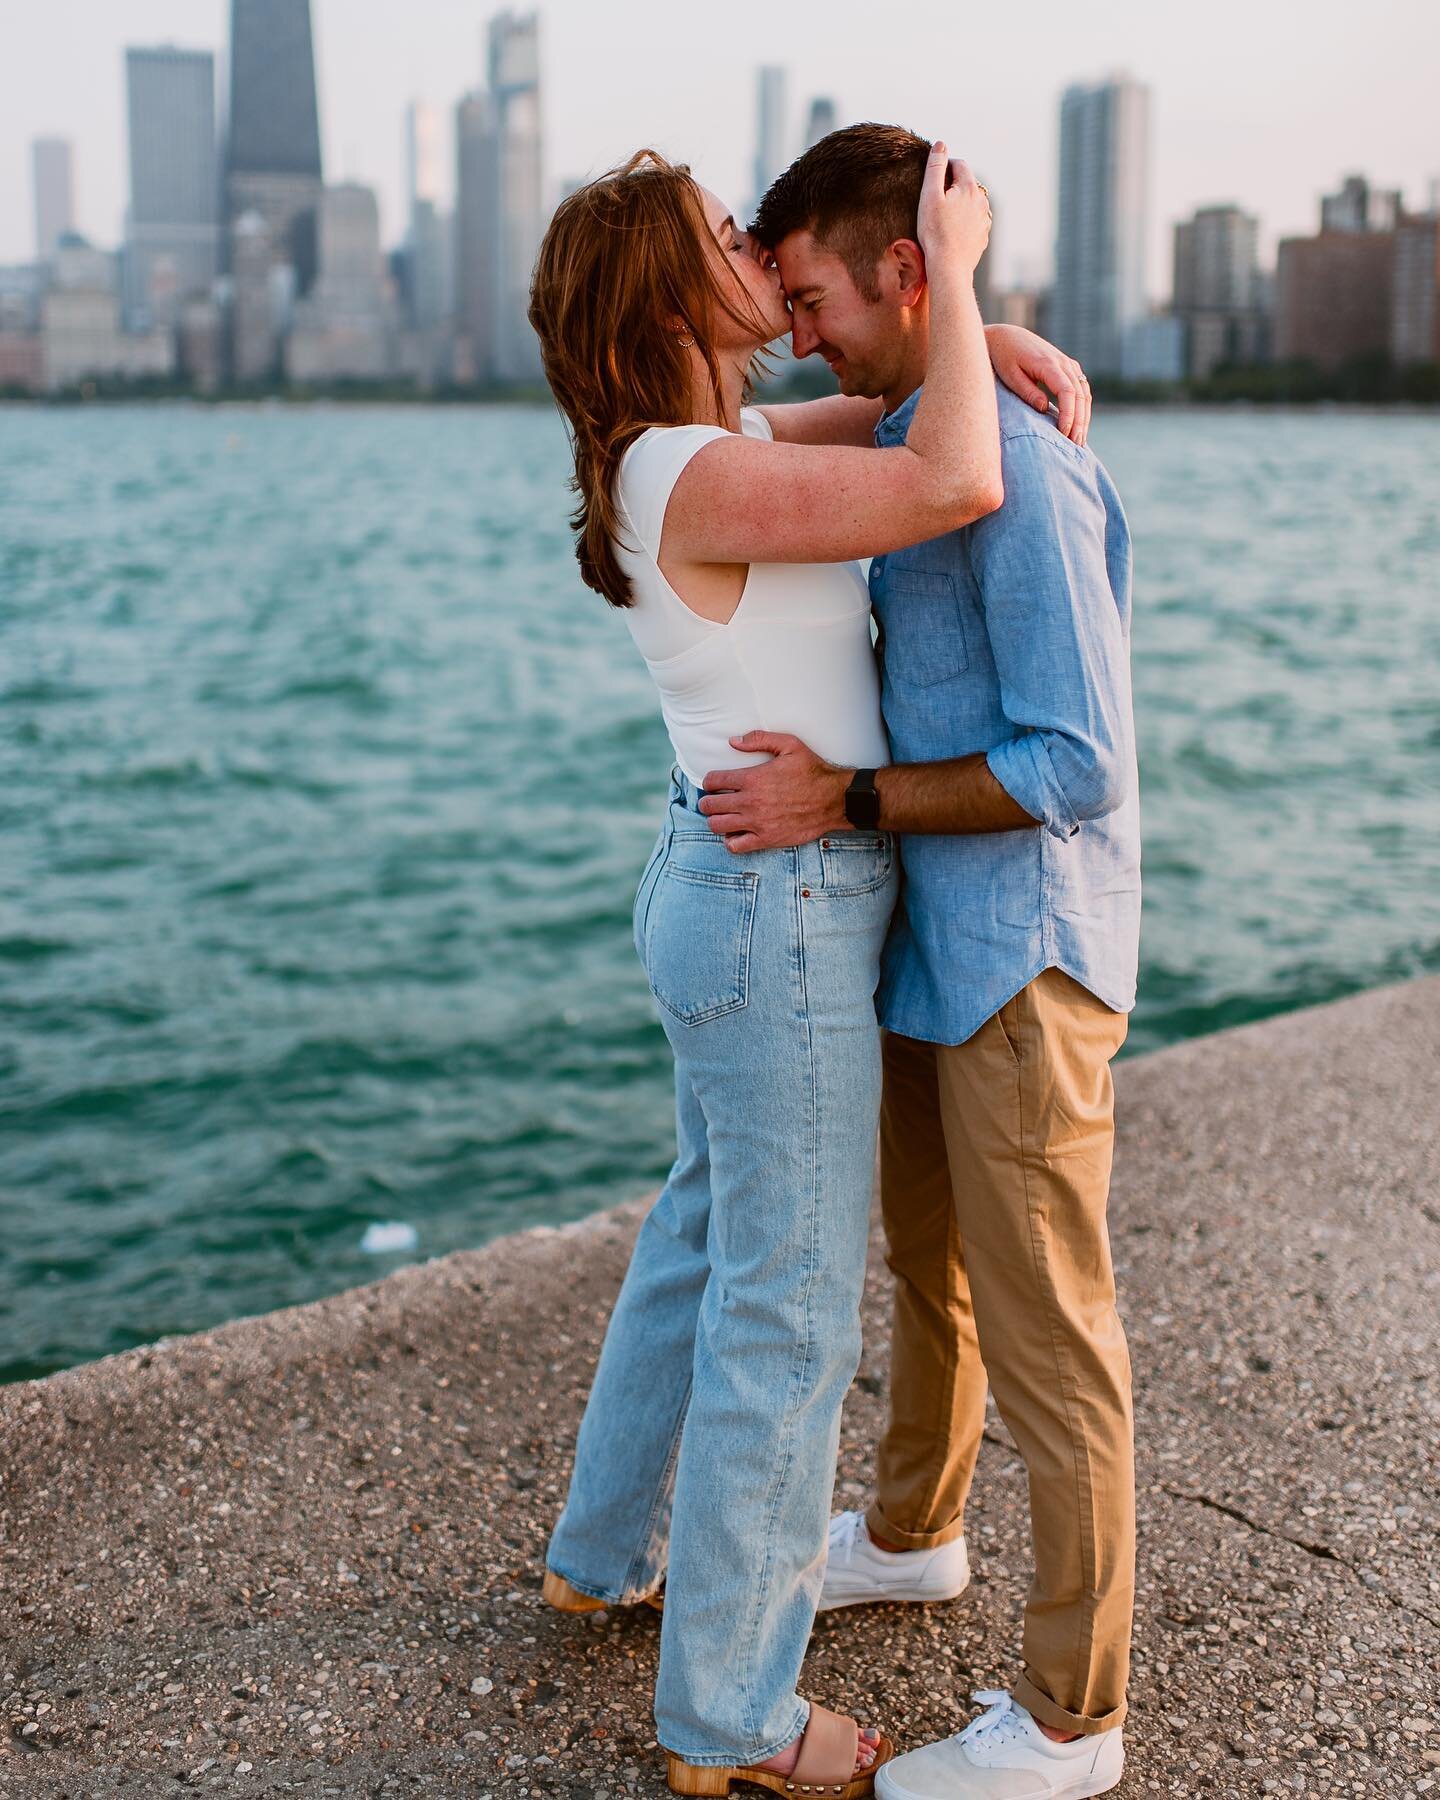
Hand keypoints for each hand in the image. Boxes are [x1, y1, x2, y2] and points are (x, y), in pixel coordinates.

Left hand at [699, 732, 850, 851]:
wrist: (834, 800)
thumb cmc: (813, 771)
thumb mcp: (790, 745)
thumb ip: (760, 739)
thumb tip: (733, 741)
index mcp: (753, 779)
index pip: (713, 781)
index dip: (710, 781)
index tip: (714, 783)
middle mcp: (750, 802)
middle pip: (709, 806)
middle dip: (707, 802)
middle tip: (715, 800)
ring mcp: (757, 823)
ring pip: (717, 826)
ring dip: (715, 820)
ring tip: (724, 816)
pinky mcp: (766, 839)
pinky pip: (735, 846)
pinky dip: (730, 841)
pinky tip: (736, 832)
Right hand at [916, 143, 990, 276]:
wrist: (949, 267)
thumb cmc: (935, 232)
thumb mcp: (930, 196)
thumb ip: (935, 168)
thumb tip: (940, 144)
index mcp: (969, 188)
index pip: (959, 164)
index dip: (945, 165)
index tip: (933, 174)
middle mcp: (982, 201)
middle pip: (968, 183)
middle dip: (953, 184)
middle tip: (936, 196)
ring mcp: (984, 220)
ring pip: (973, 203)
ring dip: (960, 203)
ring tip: (944, 214)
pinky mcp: (982, 237)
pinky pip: (974, 222)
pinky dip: (965, 221)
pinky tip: (952, 230)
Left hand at [985, 323, 1090, 445]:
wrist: (1007, 336)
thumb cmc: (1004, 357)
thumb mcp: (1010, 375)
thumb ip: (1027, 392)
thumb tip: (1044, 409)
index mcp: (1048, 364)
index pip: (1067, 392)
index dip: (1069, 415)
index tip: (1064, 433)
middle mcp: (1063, 362)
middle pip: (1080, 395)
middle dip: (1079, 421)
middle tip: (1075, 445)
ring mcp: (1068, 364)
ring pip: (1084, 393)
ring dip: (1084, 417)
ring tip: (1079, 441)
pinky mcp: (1068, 367)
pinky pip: (1082, 389)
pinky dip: (1082, 408)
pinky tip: (1079, 425)